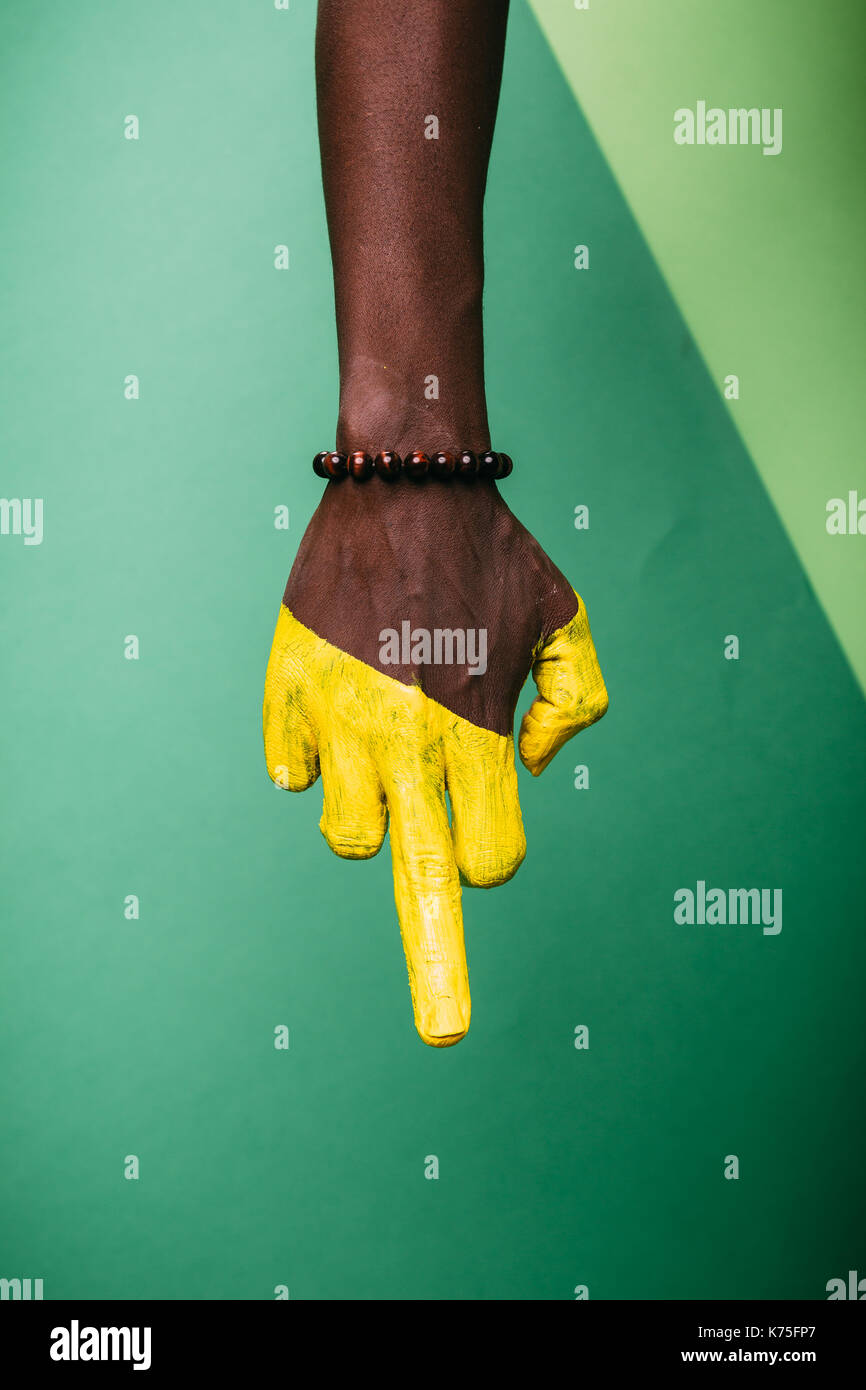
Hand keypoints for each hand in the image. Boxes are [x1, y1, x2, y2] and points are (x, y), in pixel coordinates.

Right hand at [263, 474, 607, 1045]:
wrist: (402, 480)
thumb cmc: (491, 555)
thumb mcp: (569, 619)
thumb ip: (579, 705)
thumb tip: (530, 769)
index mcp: (476, 733)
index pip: (489, 858)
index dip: (491, 857)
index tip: (484, 840)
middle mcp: (405, 741)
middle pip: (421, 885)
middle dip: (439, 973)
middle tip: (446, 1034)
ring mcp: (337, 721)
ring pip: (348, 834)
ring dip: (371, 816)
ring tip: (383, 752)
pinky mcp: (286, 695)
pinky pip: (291, 772)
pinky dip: (312, 761)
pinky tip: (338, 708)